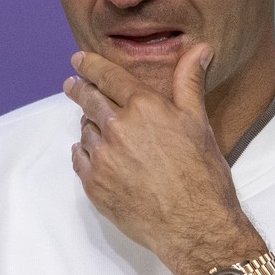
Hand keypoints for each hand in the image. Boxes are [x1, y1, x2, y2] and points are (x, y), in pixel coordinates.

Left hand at [64, 44, 259, 274]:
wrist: (194, 225)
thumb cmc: (202, 175)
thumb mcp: (198, 122)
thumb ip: (190, 82)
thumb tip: (199, 49)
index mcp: (144, 107)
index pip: (109, 77)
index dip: (91, 65)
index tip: (78, 61)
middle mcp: (117, 128)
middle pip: (88, 100)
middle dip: (79, 89)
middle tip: (72, 85)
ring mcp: (102, 157)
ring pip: (85, 131)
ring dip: (88, 125)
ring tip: (96, 128)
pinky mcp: (94, 184)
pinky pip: (79, 160)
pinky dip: (84, 153)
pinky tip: (93, 155)